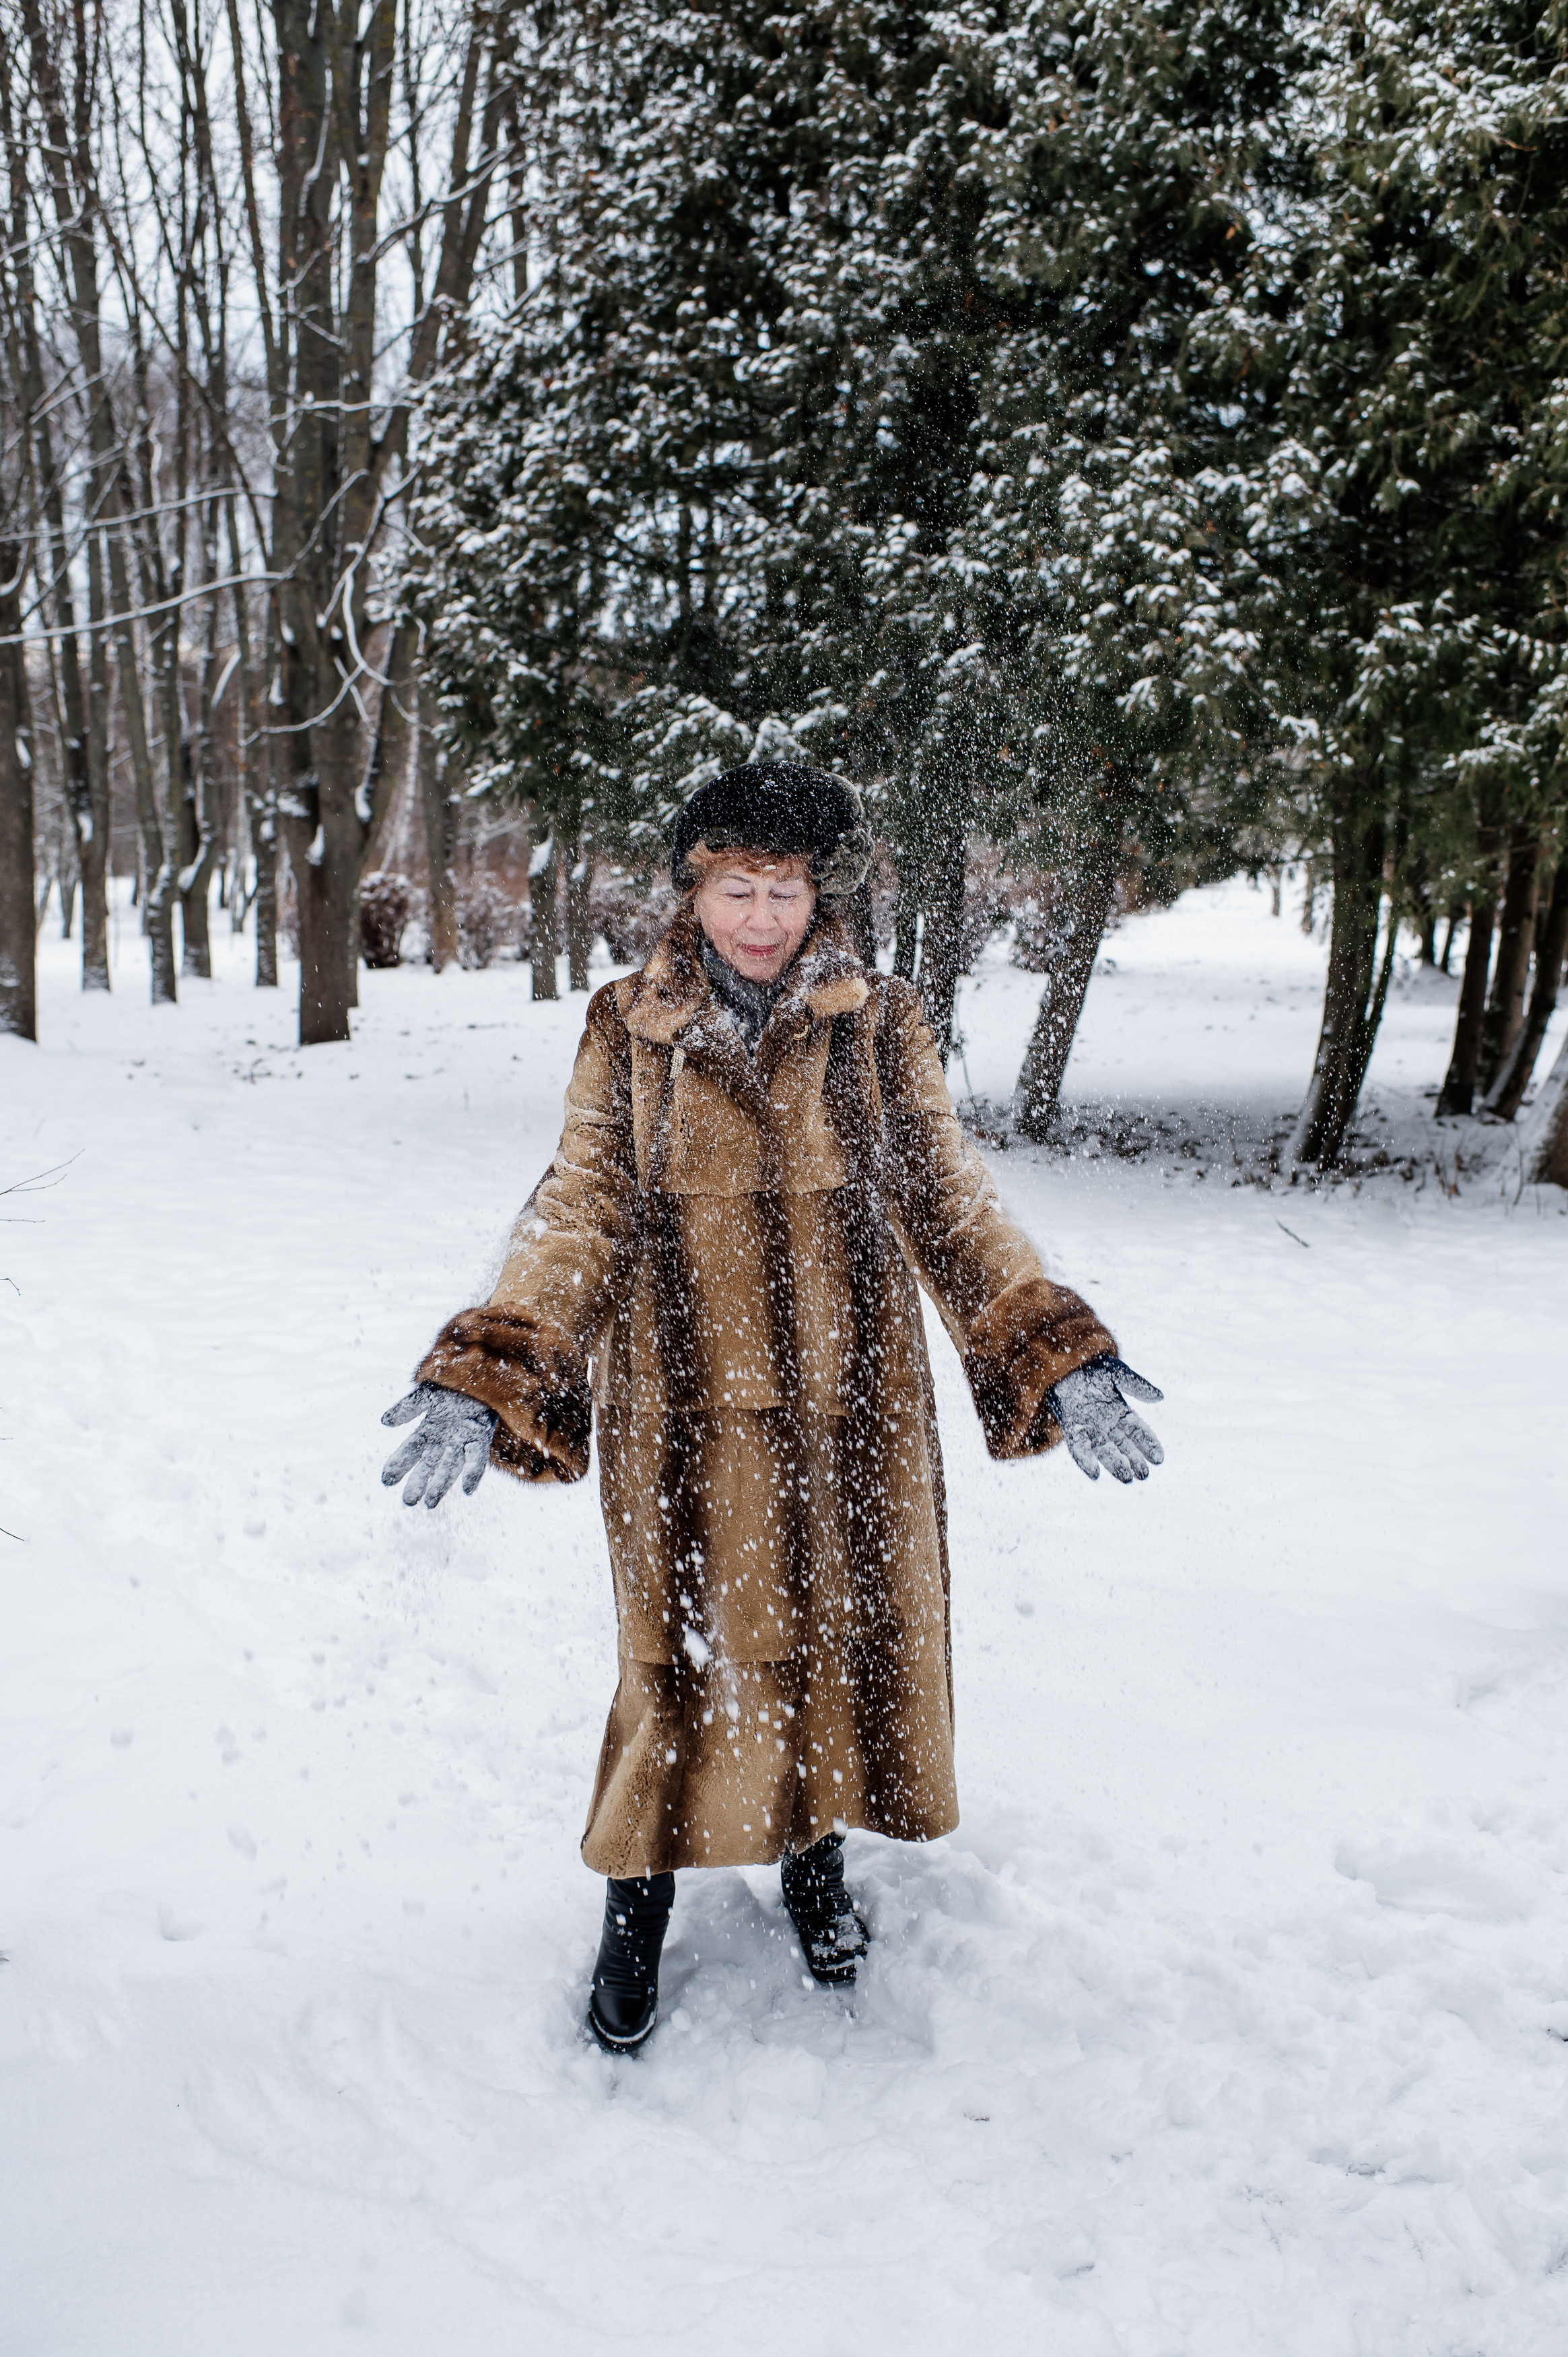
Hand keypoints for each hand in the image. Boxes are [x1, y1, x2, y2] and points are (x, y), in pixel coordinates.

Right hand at [381, 1383, 498, 1507]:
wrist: (480, 1377)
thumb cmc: (451, 1387)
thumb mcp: (426, 1394)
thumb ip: (407, 1407)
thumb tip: (385, 1421)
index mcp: (428, 1431)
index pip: (409, 1451)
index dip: (398, 1465)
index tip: (387, 1480)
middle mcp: (444, 1441)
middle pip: (429, 1465)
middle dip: (419, 1483)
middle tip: (409, 1501)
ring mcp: (462, 1442)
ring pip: (450, 1467)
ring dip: (441, 1485)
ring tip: (430, 1502)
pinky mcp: (481, 1437)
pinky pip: (476, 1458)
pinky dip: (472, 1473)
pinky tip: (467, 1489)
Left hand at [1047, 1355, 1164, 1483]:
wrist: (1064, 1364)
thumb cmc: (1093, 1366)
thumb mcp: (1118, 1373)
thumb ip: (1137, 1385)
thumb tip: (1160, 1397)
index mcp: (1120, 1411)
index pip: (1138, 1431)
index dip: (1149, 1444)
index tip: (1159, 1458)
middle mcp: (1107, 1423)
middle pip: (1124, 1446)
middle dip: (1134, 1460)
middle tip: (1144, 1475)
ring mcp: (1089, 1429)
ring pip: (1105, 1452)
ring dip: (1115, 1465)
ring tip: (1127, 1478)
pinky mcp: (1071, 1430)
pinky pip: (1079, 1449)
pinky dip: (1086, 1462)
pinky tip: (1094, 1474)